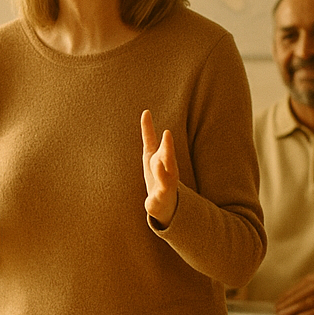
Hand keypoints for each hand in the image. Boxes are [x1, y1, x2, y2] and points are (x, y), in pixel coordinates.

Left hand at [140, 110, 179, 225]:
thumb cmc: (158, 174)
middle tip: (167, 133)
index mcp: (160, 156)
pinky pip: (163, 189)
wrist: (166, 202)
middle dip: (168, 146)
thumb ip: (149, 136)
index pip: (151, 140)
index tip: (145, 112)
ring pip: (168, 174)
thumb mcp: (151, 155)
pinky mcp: (163, 194)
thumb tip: (146, 112)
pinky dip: (161, 187)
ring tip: (158, 162)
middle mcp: (167, 166)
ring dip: (164, 168)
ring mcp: (167, 181)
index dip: (147, 128)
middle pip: (167, 156)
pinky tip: (157, 183)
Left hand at [275, 273, 313, 314]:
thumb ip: (304, 288)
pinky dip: (309, 314)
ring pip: (309, 302)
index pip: (298, 287)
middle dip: (288, 303)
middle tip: (278, 310)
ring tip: (284, 314)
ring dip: (294, 309)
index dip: (286, 296)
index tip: (277, 303)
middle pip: (302, 294)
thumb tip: (284, 300)